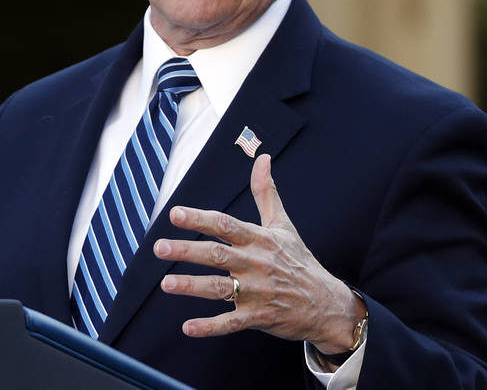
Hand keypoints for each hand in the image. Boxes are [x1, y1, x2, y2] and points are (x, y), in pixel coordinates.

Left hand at [154, 154, 365, 354]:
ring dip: (192, 286)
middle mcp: (256, 264)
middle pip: (217, 255)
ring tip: (166, 284)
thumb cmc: (299, 261)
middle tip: (159, 247)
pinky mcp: (259, 317)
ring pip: (220, 288)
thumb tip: (262, 158)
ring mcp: (257, 292)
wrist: (327, 303)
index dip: (200, 219)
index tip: (175, 214)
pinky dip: (210, 326)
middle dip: (187, 251)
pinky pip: (231, 322)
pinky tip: (188, 327)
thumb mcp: (283, 225)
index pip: (226, 225)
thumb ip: (266, 192)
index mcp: (260, 240)